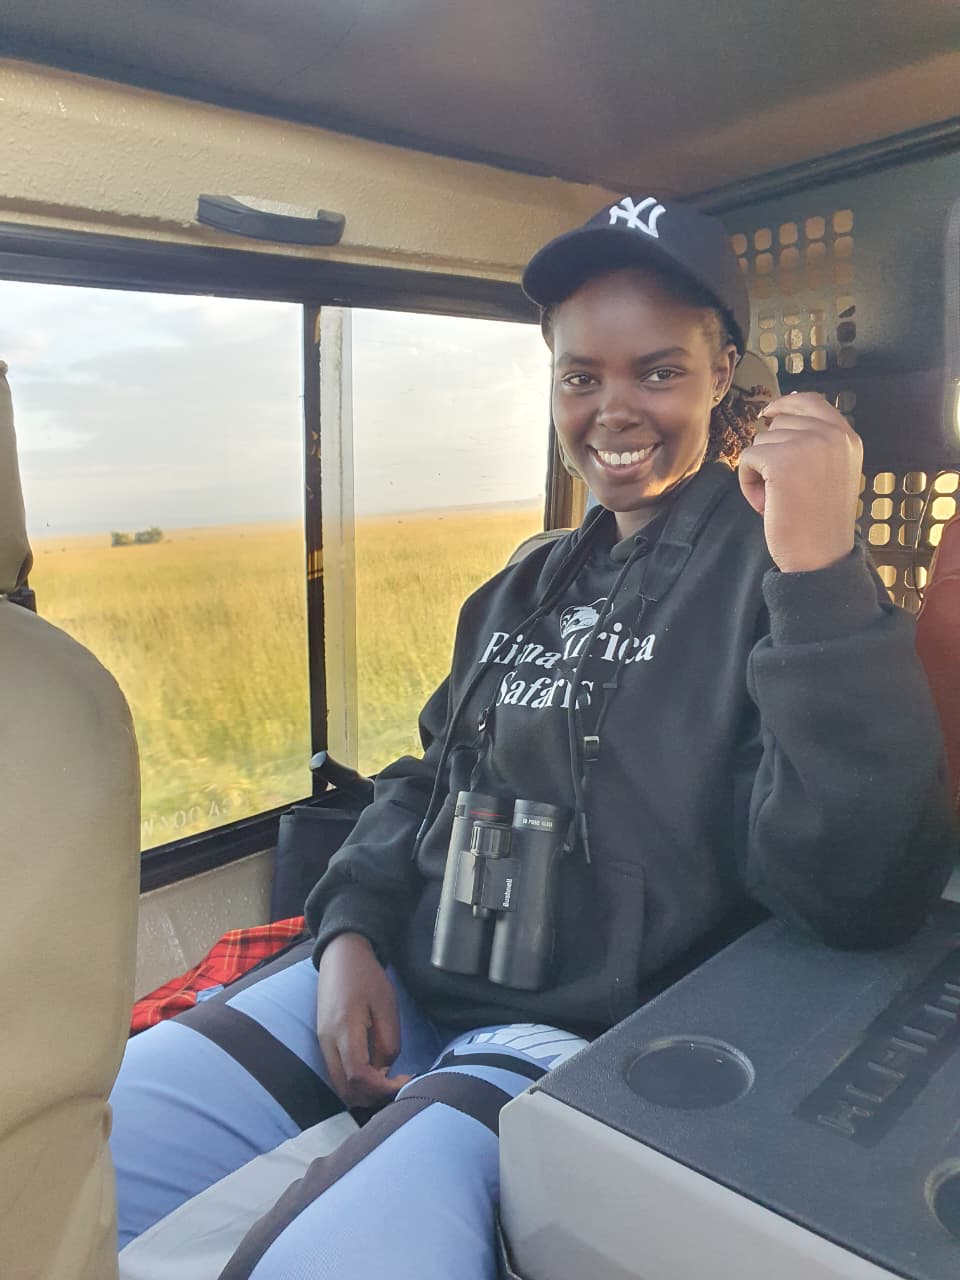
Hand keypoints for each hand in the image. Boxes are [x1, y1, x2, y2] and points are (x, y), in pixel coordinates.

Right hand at [316, 933, 412, 1106]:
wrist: (340, 957)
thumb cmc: (366, 977)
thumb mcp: (386, 1004)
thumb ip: (388, 1041)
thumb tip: (385, 1071)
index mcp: (345, 1030)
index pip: (359, 1077)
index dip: (383, 1088)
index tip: (405, 1081)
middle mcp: (328, 1042)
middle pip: (346, 1089)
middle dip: (374, 1096)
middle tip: (399, 1085)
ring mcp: (323, 1044)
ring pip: (340, 1086)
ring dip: (365, 1092)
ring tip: (390, 1080)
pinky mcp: (324, 1043)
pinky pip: (338, 1075)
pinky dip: (356, 1083)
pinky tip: (376, 1072)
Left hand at [738, 392, 862, 572]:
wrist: (820, 557)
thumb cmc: (819, 524)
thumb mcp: (831, 473)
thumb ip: (815, 444)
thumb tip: (779, 411)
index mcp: (848, 438)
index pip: (811, 401)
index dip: (785, 405)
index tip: (769, 416)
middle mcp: (832, 435)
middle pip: (779, 421)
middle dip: (771, 451)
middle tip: (782, 487)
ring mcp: (808, 444)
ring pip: (760, 440)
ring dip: (760, 470)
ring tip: (779, 499)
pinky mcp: (782, 460)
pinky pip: (747, 458)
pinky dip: (748, 483)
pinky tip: (767, 504)